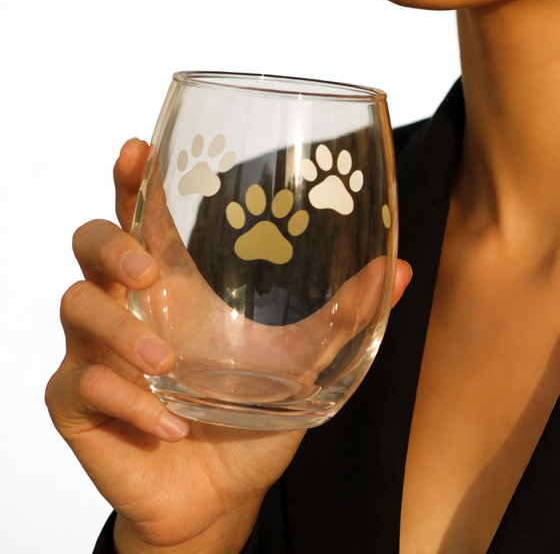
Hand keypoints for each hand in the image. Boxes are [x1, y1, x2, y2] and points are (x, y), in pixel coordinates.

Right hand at [46, 139, 411, 553]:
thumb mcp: (308, 359)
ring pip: (77, 309)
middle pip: (90, 242)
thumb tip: (400, 267)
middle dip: (111, 242)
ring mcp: (98, 353)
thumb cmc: (254, 413)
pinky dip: (125, 401)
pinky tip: (169, 422)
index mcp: (179, 280)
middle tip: (148, 265)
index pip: (143, 213)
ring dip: (119, 329)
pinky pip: (80, 387)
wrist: (222, 493)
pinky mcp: (80, 406)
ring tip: (165, 358)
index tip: (138, 147)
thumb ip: (347, 312)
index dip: (133, 177)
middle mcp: (132, 304)